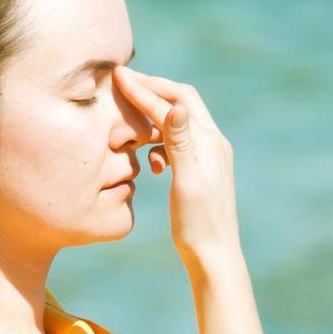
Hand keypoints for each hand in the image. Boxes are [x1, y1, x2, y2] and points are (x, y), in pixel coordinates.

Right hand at [112, 65, 241, 271]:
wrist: (214, 256)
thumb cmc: (197, 224)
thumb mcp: (186, 181)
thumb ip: (179, 142)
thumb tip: (175, 105)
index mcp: (208, 141)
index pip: (174, 102)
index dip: (144, 88)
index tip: (118, 76)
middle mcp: (213, 142)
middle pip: (181, 102)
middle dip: (152, 91)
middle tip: (124, 84)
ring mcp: (211, 156)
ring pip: (179, 122)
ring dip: (155, 118)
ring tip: (131, 126)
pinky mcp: (204, 170)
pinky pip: (180, 143)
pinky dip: (162, 143)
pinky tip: (151, 162)